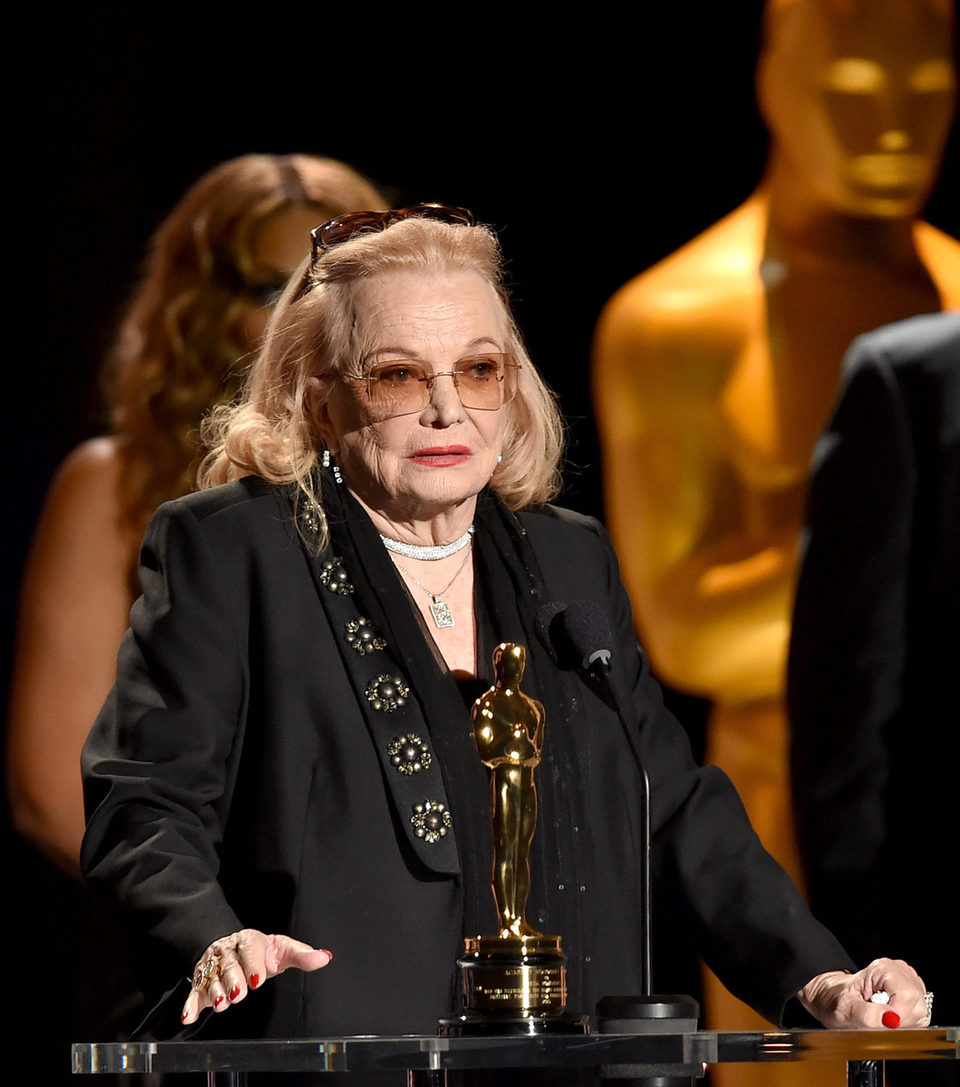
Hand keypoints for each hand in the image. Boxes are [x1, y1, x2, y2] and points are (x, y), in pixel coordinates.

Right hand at [181, 929, 332, 1024]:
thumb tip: (325, 957)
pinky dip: (190, 1004)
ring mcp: (213, 967)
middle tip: (239, 994)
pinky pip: (194, 992)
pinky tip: (188, 1016)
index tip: (258, 979)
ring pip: (211, 979)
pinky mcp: (200, 982)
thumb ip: (301, 955)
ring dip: (214, 992)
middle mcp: (229, 952)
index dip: (253, 964)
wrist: (229, 944)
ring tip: (221, 1003)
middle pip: (229, 966)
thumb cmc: (260, 950)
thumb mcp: (281, 949)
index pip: (250, 949)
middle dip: (233, 981)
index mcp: (250, 940)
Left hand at [797, 958, 928, 1028]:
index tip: (883, 1024)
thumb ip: (866, 1015)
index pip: (907, 996)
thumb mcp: (844, 1008)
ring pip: (920, 1013)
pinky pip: (918, 1016)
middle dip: (900, 1021)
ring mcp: (909, 982)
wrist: (833, 996)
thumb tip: (890, 1020)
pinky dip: (904, 1022)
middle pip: (917, 1006)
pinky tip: (888, 1016)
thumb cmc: (837, 999)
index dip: (898, 1016)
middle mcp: (899, 972)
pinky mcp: (913, 994)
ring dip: (902, 1022)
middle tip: (878, 1019)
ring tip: (880, 1015)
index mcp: (883, 969)